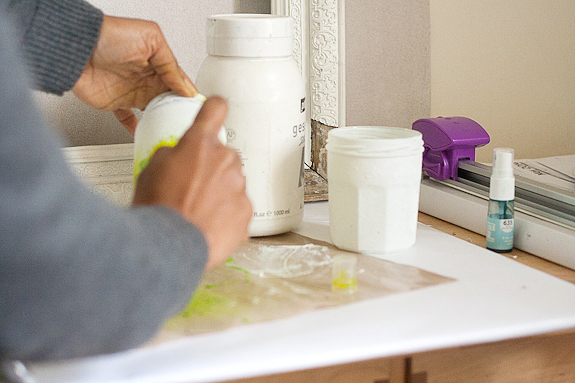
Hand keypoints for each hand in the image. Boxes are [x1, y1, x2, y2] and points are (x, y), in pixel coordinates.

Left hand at [72, 15, 196, 133]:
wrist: (76, 49)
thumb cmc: (108, 36)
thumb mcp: (151, 40)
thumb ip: (170, 64)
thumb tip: (185, 86)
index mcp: (157, 62)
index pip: (179, 80)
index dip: (189, 93)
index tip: (197, 106)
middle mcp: (145, 77)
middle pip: (168, 98)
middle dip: (178, 109)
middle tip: (186, 120)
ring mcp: (131, 91)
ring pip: (152, 110)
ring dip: (161, 119)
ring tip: (171, 127)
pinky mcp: (115, 103)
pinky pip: (127, 118)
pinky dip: (135, 127)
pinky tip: (144, 133)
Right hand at [132, 97, 251, 269]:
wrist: (169, 245)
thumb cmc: (158, 209)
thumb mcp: (151, 168)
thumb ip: (173, 153)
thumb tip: (181, 154)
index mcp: (199, 144)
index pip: (215, 110)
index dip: (215, 108)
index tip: (217, 109)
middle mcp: (225, 160)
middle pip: (224, 156)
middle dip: (211, 168)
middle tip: (191, 188)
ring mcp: (239, 187)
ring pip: (232, 183)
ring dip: (219, 193)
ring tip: (196, 211)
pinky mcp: (247, 212)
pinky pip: (238, 208)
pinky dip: (226, 215)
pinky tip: (207, 224)